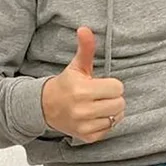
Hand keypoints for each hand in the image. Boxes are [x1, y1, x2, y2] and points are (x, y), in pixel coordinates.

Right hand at [42, 27, 125, 143]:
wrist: (46, 107)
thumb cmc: (67, 84)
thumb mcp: (77, 65)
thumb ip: (85, 48)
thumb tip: (85, 28)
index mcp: (82, 90)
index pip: (117, 88)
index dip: (111, 84)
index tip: (100, 83)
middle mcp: (83, 110)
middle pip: (119, 104)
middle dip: (113, 97)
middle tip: (101, 94)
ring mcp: (84, 125)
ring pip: (116, 117)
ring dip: (111, 110)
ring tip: (99, 104)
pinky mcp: (86, 137)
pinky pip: (109, 129)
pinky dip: (105, 123)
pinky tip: (95, 115)